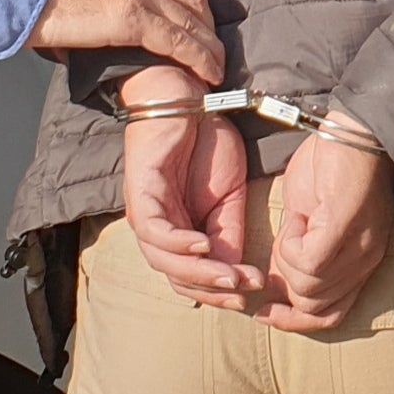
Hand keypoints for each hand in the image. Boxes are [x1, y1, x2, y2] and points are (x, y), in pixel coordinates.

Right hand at [32, 0, 222, 79]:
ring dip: (209, 44)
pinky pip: (178, 40)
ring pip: (191, 18)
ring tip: (216, 64)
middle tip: (210, 42)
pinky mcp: (132, 18)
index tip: (199, 10)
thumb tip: (110, 13)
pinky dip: (199, 57)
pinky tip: (208, 72)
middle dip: (206, 20)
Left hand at [119, 66, 258, 308]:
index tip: (251, 294)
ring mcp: (145, 211)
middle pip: (176, 276)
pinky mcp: (141, 193)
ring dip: (199, 272)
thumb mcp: (229, 197)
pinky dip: (178, 243)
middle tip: (243, 293)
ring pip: (164, 259)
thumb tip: (241, 273)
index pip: (191, 276)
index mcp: (177, 232)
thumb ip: (230, 233)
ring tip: (230, 276)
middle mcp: (156, 228)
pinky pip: (154, 231)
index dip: (219, 290)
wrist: (190, 99)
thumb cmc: (207, 144)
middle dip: (211, 288)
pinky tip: (204, 245)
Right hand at [260, 127, 393, 331]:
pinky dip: (290, 249)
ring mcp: (358, 247)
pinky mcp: (345, 227)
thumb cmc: (332, 166)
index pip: (332, 315)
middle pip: (317, 308)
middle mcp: (365, 261)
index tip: (267, 312)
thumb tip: (277, 280)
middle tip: (269, 266)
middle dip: (284, 293)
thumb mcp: (313, 220)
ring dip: (286, 266)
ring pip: (309, 290)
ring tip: (289, 232)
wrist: (355, 129)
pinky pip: (308, 263)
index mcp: (361, 260)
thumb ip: (302, 254)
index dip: (296, 320)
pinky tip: (294, 223)